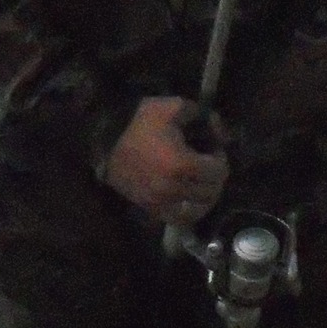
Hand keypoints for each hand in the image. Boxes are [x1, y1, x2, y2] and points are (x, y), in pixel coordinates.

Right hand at [102, 97, 228, 228]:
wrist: (105, 139)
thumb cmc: (140, 122)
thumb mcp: (174, 107)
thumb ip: (203, 116)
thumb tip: (221, 131)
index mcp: (182, 165)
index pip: (218, 172)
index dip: (220, 157)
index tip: (213, 147)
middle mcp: (173, 189)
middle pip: (211, 192)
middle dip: (215, 177)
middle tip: (209, 163)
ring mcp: (160, 202)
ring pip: (198, 210)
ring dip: (206, 197)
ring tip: (202, 183)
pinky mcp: (149, 208)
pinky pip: (178, 219)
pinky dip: (189, 212)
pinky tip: (189, 199)